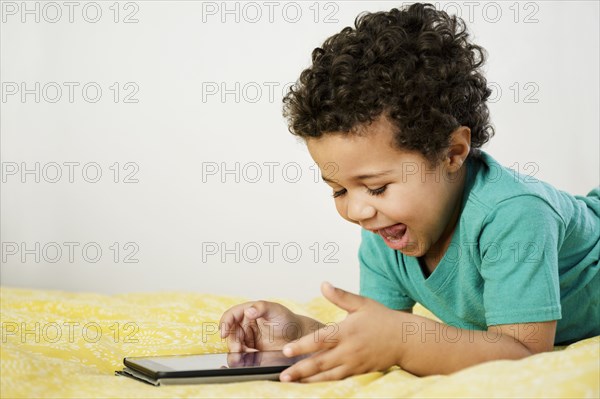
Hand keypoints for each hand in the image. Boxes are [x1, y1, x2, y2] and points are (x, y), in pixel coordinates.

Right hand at [219, 300, 320, 351]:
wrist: (298, 336)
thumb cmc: (286, 319)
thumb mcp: (275, 310)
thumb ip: (261, 307)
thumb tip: (248, 311)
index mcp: (248, 311)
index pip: (230, 315)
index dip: (224, 323)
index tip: (223, 333)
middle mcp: (245, 324)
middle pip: (230, 333)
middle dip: (232, 342)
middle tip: (239, 349)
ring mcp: (248, 338)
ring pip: (234, 345)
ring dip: (236, 351)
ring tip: (247, 354)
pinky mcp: (251, 350)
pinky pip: (242, 355)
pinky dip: (244, 357)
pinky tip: (252, 357)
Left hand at [279, 282, 403, 382]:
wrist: (406, 340)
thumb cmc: (382, 319)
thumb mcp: (362, 303)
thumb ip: (341, 296)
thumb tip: (323, 284)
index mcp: (346, 331)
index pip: (320, 339)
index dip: (302, 345)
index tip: (286, 350)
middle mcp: (349, 349)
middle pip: (320, 361)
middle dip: (300, 369)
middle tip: (283, 375)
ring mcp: (354, 363)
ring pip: (327, 374)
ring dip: (308, 379)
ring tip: (292, 383)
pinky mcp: (359, 372)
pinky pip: (338, 379)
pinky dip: (323, 382)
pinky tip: (311, 384)